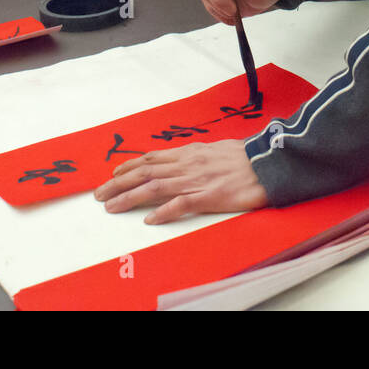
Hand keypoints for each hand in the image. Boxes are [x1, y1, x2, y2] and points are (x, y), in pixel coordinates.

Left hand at [94, 140, 268, 223]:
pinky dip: (163, 212)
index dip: (129, 166)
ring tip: (111, 207)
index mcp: (190, 152)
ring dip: (130, 197)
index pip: (152, 158)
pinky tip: (149, 219)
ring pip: (156, 187)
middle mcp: (188, 164)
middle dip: (119, 184)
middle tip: (99, 195)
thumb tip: (185, 158)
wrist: (269, 163)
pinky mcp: (210, 196)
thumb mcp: (217, 149)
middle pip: (145, 172)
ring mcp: (197, 180)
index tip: (112, 174)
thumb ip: (198, 156)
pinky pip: (181, 204)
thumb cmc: (247, 157)